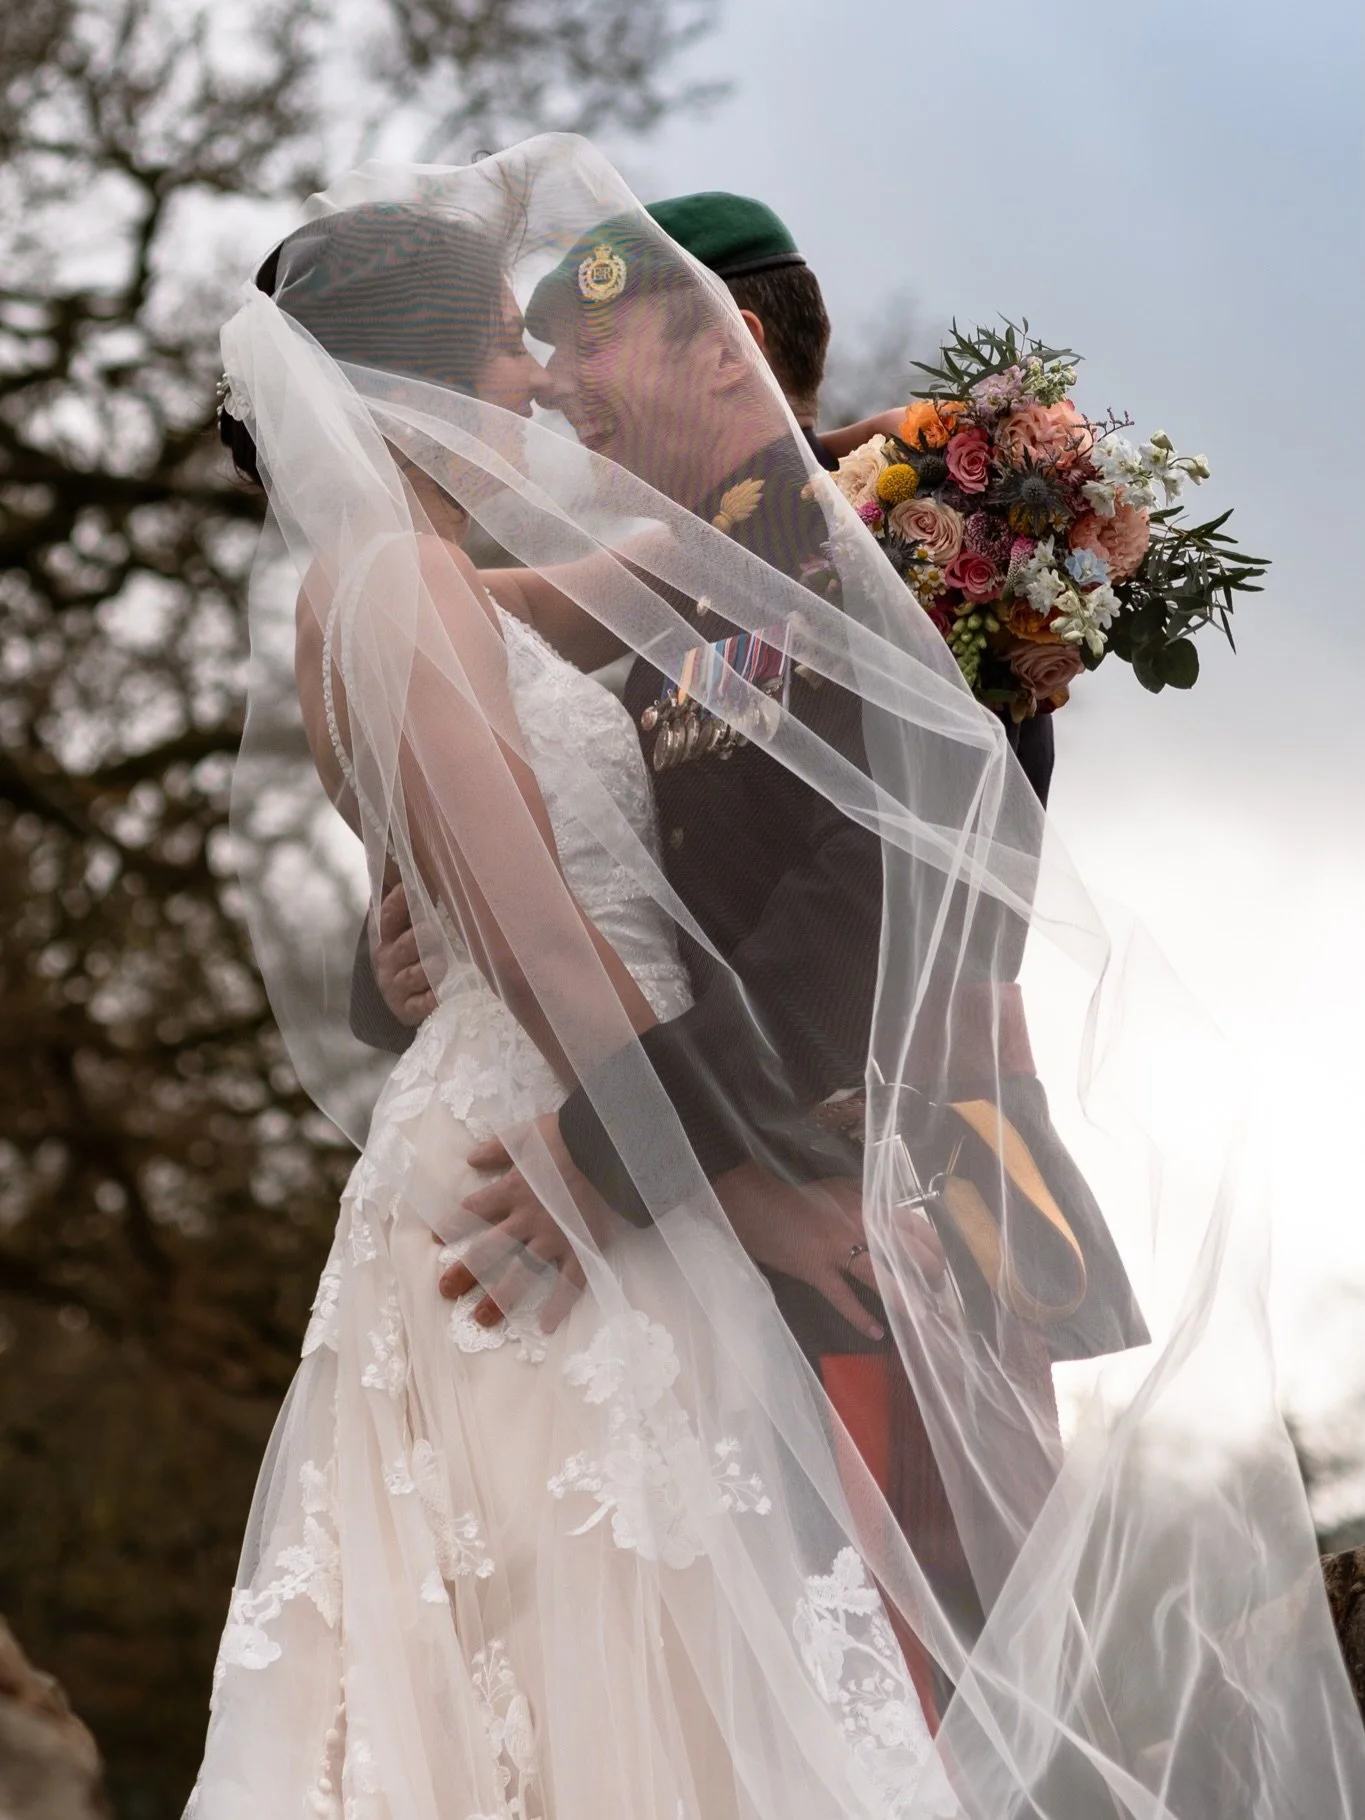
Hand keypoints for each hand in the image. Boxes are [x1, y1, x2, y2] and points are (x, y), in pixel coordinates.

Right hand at [370, 882, 442, 1025]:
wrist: (396, 993)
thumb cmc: (402, 946)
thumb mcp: (396, 920)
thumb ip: (397, 890)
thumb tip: (401, 851)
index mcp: (384, 933)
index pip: (387, 915)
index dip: (396, 902)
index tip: (408, 888)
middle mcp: (388, 959)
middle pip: (402, 947)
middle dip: (416, 939)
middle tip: (430, 930)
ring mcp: (397, 985)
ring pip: (412, 976)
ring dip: (426, 969)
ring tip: (438, 963)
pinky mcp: (409, 1008)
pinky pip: (420, 1006)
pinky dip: (430, 1001)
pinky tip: (440, 996)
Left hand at [438, 1112, 611, 1333]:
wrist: (605, 1144)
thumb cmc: (566, 1136)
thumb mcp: (525, 1134)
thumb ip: (497, 1148)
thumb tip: (470, 1158)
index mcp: (511, 1191)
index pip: (473, 1211)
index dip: (452, 1224)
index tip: (438, 1238)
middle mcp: (526, 1219)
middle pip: (487, 1251)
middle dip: (464, 1271)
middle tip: (446, 1290)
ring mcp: (553, 1238)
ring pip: (521, 1274)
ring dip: (500, 1297)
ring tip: (483, 1319)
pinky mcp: (580, 1248)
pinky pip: (568, 1283)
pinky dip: (559, 1305)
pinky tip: (546, 1326)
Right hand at [712, 1163, 945, 1341]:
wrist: (758, 1204)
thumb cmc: (802, 1197)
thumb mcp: (844, 1190)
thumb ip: (871, 1204)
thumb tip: (898, 1224)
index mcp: (868, 1204)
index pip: (915, 1228)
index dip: (933, 1249)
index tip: (939, 1264)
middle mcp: (859, 1225)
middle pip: (907, 1254)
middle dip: (928, 1276)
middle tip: (934, 1292)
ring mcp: (837, 1249)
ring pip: (881, 1277)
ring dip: (905, 1298)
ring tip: (920, 1314)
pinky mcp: (816, 1270)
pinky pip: (843, 1298)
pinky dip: (861, 1318)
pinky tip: (876, 1332)